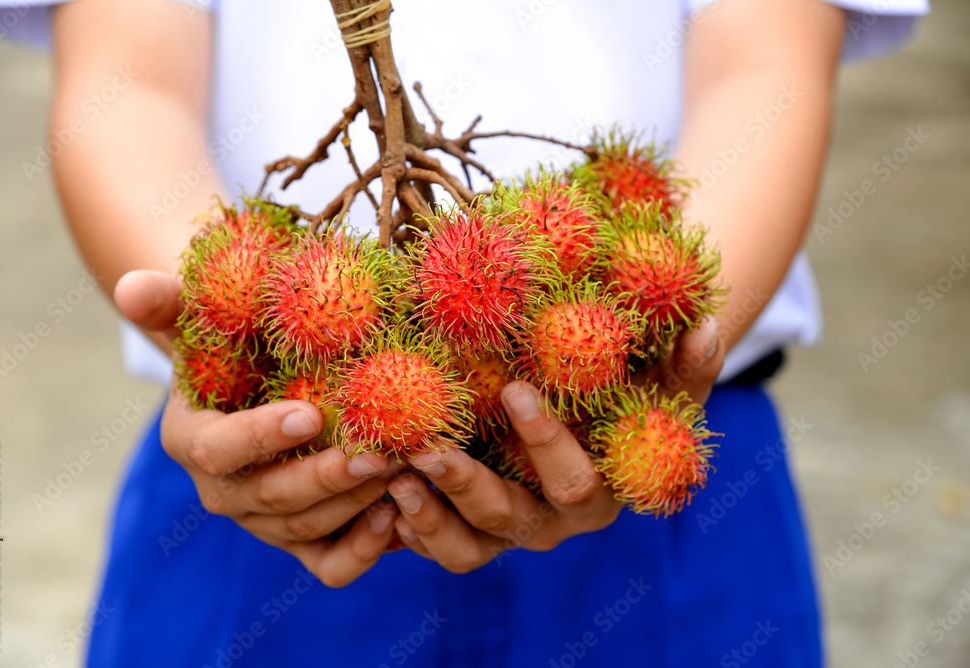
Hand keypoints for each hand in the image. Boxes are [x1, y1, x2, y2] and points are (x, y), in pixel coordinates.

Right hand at [114, 270, 401, 586]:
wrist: (260, 379)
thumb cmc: (233, 339)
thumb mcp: (198, 315)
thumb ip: (165, 301)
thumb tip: (132, 288)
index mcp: (190, 439)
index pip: (218, 449)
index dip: (260, 436)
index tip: (309, 414)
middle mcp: (223, 490)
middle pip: (270, 498)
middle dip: (324, 479)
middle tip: (375, 454)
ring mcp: (263, 519)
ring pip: (307, 528)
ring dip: (355, 504)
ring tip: (400, 470)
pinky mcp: (301, 536)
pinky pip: (328, 562)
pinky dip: (362, 550)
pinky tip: (398, 518)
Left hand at [385, 316, 723, 572]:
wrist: (592, 418)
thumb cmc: (631, 396)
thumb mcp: (662, 381)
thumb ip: (688, 362)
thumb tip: (709, 323)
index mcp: (600, 490)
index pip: (576, 477)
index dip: (548, 440)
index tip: (516, 388)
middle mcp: (552, 521)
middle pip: (509, 518)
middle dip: (467, 485)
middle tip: (425, 447)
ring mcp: (507, 530)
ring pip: (465, 548)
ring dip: (427, 519)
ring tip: (392, 479)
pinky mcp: (470, 528)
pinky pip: (436, 545)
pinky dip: (405, 530)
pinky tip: (377, 488)